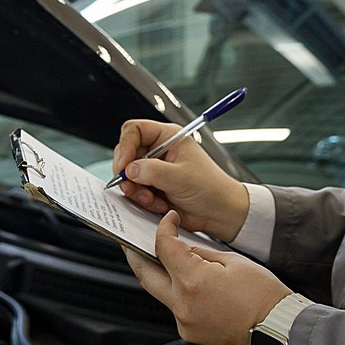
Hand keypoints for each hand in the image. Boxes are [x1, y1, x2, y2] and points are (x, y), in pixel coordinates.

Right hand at [111, 118, 250, 241]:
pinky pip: (135, 191)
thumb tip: (128, 170)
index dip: (125, 145)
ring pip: (128, 175)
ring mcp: (155, 170)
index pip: (135, 130)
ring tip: (152, 199)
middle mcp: (159, 151)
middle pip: (127, 154)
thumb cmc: (211, 188)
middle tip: (134, 186)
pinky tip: (159, 204)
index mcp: (169, 138)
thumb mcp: (180, 177)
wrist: (220, 213)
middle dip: (128, 173)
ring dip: (136, 191)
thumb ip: (152, 171)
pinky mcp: (153, 187)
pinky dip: (143, 200)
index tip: (124, 164)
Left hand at [122, 211, 291, 344]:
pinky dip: (175, 291)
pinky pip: (174, 307)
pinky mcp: (189, 332)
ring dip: (158, 273)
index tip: (167, 221)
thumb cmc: (265, 298)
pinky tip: (185, 281)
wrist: (278, 332)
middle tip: (131, 240)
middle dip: (135, 254)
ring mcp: (184, 322)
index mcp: (192, 281)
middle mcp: (182, 304)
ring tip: (161, 258)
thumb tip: (183, 249)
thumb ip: (202, 253)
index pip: (164, 247)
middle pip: (145, 274)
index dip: (163, 230)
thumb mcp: (234, 262)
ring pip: (159, 292)